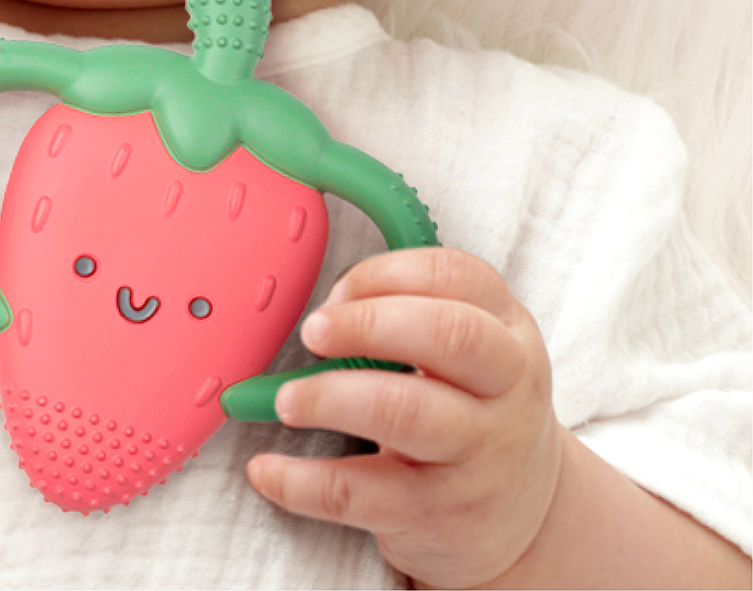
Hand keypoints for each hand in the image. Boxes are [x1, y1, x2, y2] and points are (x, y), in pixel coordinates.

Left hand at [247, 248, 561, 588]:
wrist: (523, 517)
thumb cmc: (472, 409)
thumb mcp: (468, 350)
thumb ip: (409, 311)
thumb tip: (324, 311)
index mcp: (508, 331)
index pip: (456, 276)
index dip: (385, 274)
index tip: (336, 292)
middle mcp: (506, 388)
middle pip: (447, 334)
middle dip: (366, 322)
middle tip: (312, 332)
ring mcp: (480, 456)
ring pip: (404, 413)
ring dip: (328, 397)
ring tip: (286, 399)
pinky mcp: (440, 515)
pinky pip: (360, 494)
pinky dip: (300, 481)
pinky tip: (267, 469)